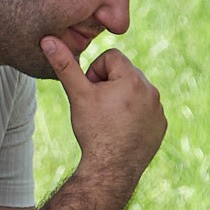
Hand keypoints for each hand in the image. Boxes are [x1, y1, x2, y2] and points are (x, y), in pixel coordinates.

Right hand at [43, 37, 165, 180]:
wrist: (111, 169)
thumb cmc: (93, 131)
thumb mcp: (78, 95)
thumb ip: (64, 65)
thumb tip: (48, 39)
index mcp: (133, 78)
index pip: (111, 57)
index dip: (95, 72)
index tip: (91, 92)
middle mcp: (151, 90)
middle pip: (124, 73)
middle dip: (109, 85)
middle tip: (98, 108)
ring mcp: (158, 109)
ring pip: (135, 91)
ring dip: (122, 99)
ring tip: (109, 120)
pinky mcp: (161, 125)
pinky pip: (146, 110)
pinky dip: (134, 116)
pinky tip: (122, 130)